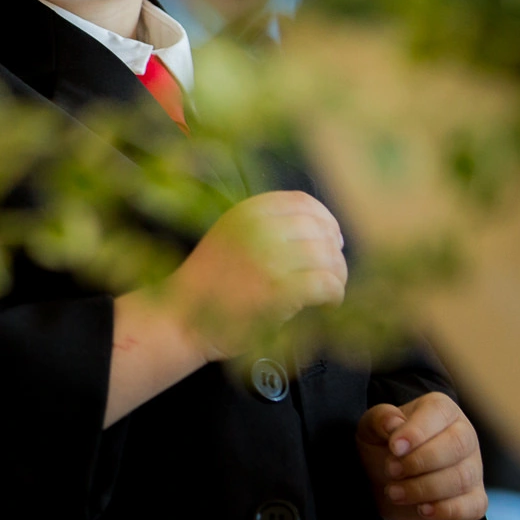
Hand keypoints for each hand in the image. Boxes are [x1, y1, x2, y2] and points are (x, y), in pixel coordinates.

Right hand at [165, 190, 346, 358]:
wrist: (182, 318)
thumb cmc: (209, 282)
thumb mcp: (230, 237)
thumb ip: (265, 227)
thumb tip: (320, 231)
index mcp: (247, 212)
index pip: (303, 202)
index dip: (325, 219)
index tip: (330, 238)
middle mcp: (260, 229)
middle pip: (321, 229)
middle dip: (334, 250)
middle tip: (333, 270)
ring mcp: (271, 259)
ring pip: (328, 257)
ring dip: (337, 275)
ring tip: (331, 291)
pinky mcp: (281, 290)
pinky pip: (327, 284)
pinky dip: (335, 295)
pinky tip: (328, 304)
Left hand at [357, 393, 486, 519]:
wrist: (387, 482)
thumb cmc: (385, 447)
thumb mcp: (372, 428)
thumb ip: (380, 419)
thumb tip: (393, 423)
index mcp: (441, 410)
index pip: (439, 412)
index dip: (417, 431)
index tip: (394, 448)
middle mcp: (464, 435)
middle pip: (457, 445)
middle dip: (420, 461)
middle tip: (391, 470)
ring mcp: (473, 468)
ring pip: (461, 478)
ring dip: (424, 488)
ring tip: (394, 492)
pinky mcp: (475, 499)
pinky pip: (473, 506)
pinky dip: (447, 510)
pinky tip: (422, 509)